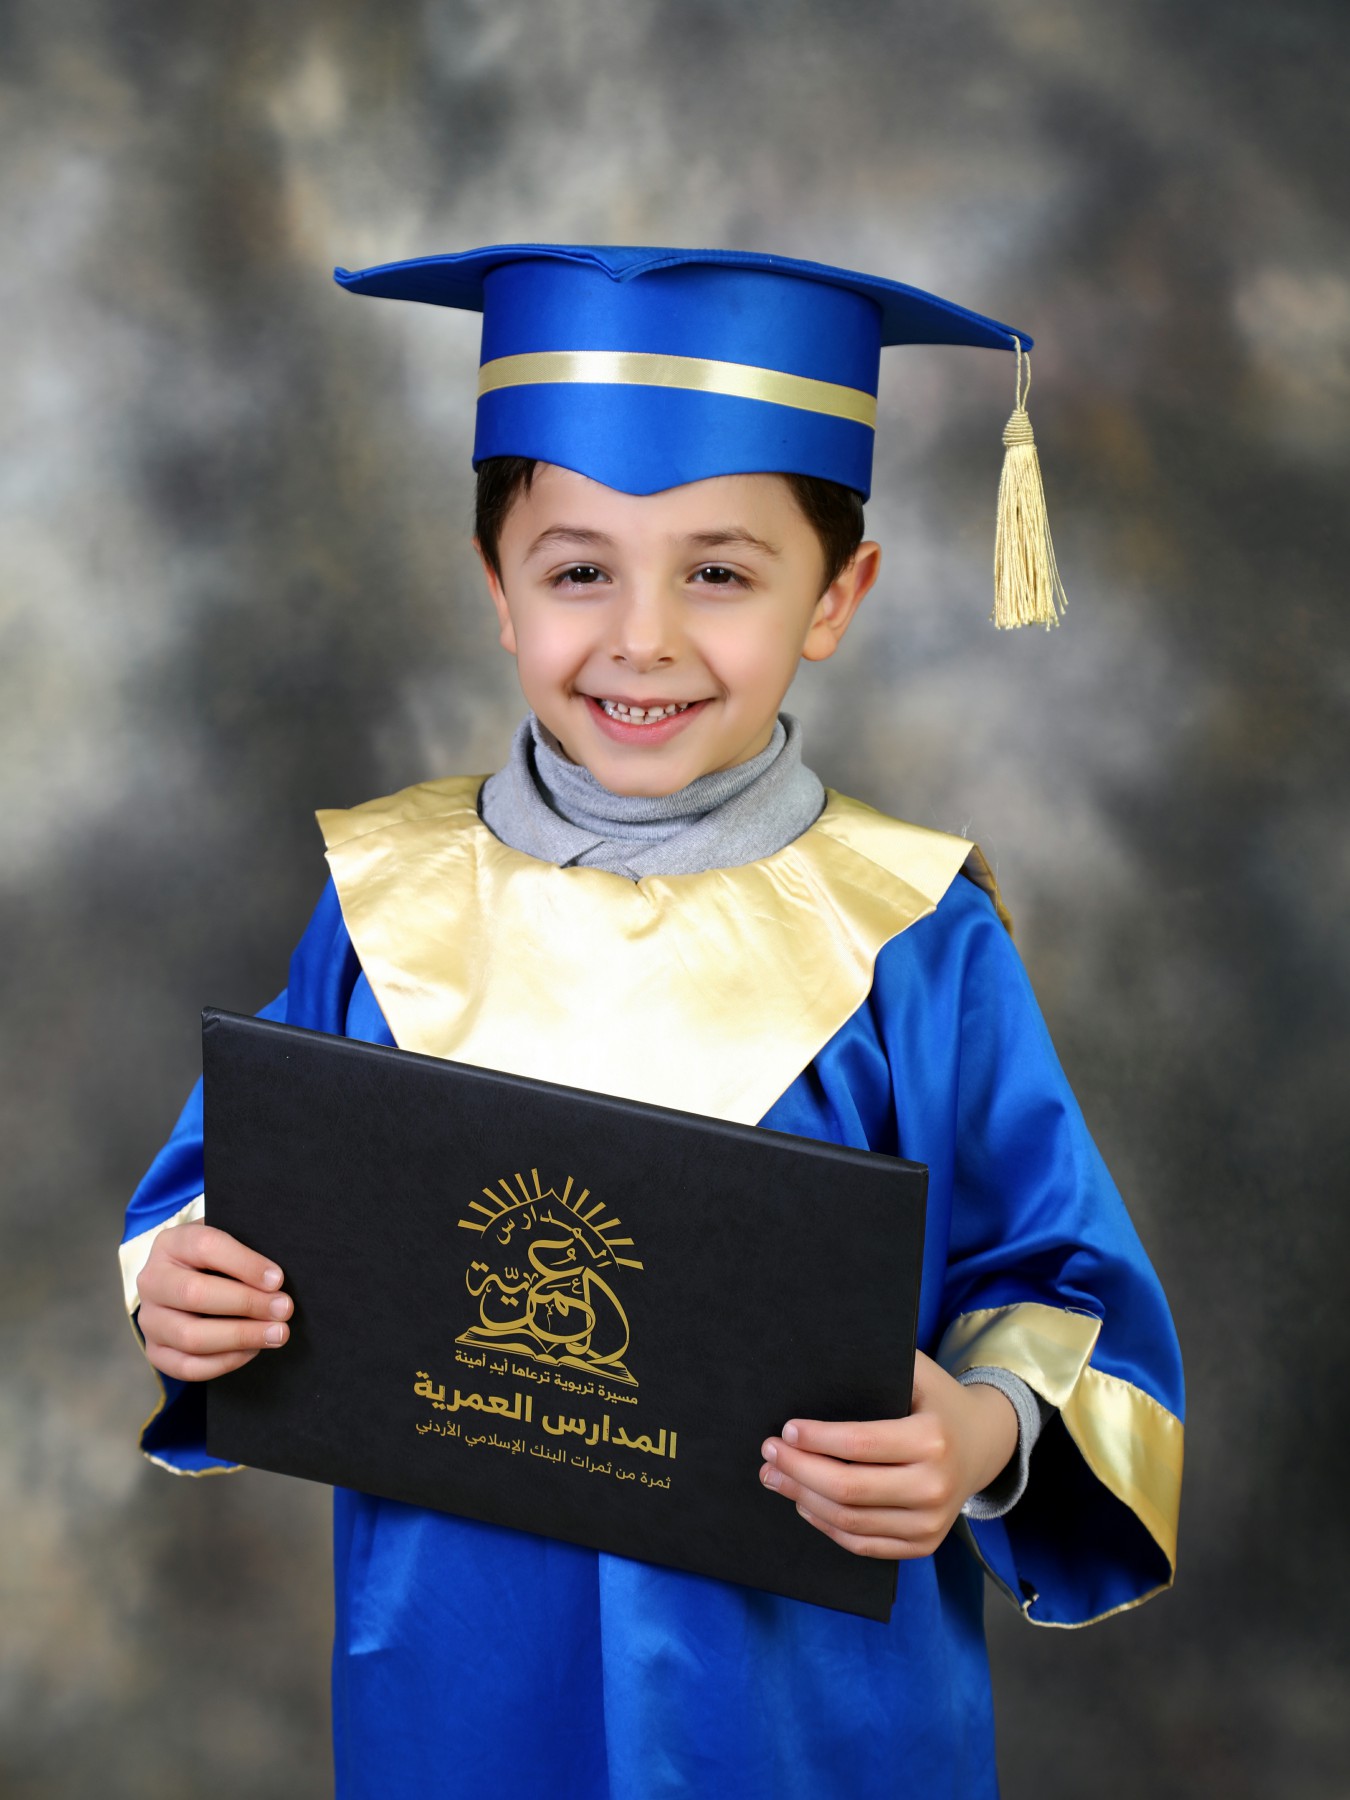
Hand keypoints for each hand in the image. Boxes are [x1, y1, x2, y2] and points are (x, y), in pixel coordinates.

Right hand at [136, 1222, 292, 1381]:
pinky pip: (188, 1367)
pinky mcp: (155, 1351)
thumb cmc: (220, 1259)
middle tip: (284, 1309)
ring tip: (276, 1333)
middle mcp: (152, 1280)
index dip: (244, 1264)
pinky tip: (252, 1350)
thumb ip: (248, 1249)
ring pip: (190, 1336)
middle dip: (246, 1304)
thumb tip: (276, 1279)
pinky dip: (225, 1362)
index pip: (205, 1247)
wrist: (188, 1281)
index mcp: (171, 1243)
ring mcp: (149, 1319)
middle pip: (194, 1294)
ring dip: (240, 1337)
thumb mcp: (229, 1239)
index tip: (277, 1279)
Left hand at [757, 1349, 1018, 1559]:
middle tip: (768, 1454)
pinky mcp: (923, 1545)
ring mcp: (930, 1522)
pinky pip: (863, 1543)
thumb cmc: (937, 1400)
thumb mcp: (918, 1372)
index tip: (785, 1429)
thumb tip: (818, 1358)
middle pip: (848, 1488)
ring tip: (775, 1477)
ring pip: (850, 1520)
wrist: (985, 1444)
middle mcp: (934, 1486)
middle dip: (798, 1471)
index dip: (815, 1439)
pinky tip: (804, 1504)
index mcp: (932, 1439)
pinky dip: (827, 1526)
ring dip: (803, 1499)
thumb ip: (875, 1365)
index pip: (859, 1444)